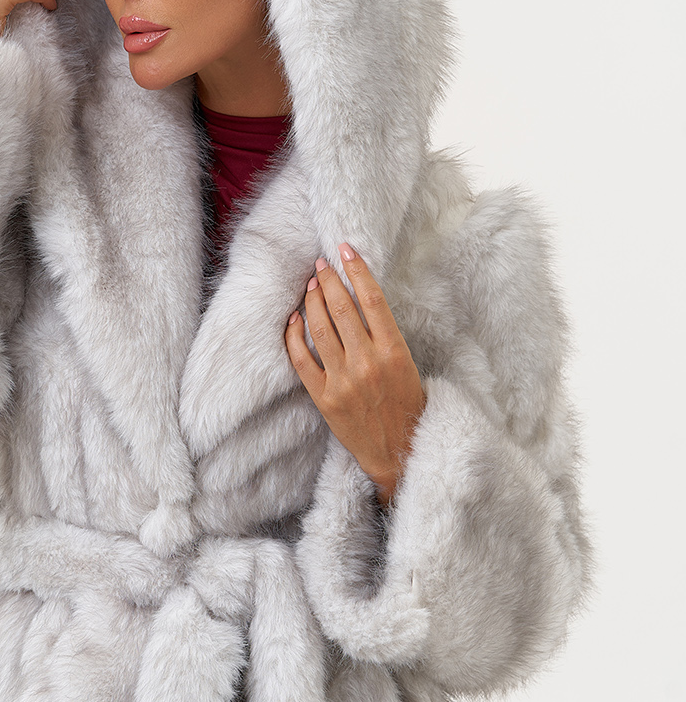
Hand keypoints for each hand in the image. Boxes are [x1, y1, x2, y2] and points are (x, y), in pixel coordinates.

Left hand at [285, 243, 426, 507]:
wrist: (398, 451)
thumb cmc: (406, 404)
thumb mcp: (407, 364)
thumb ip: (384, 335)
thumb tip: (360, 299)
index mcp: (394, 351)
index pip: (372, 299)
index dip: (357, 270)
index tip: (346, 250)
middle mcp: (367, 362)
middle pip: (341, 308)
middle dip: (328, 280)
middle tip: (320, 265)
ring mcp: (343, 380)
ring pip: (319, 327)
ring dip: (312, 300)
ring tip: (310, 285)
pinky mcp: (323, 398)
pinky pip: (301, 359)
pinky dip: (294, 335)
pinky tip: (294, 319)